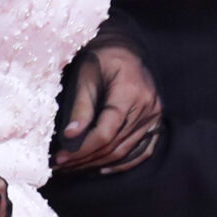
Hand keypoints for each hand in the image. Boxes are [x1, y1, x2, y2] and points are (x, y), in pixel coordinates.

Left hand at [52, 38, 162, 174]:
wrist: (125, 48)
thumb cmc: (101, 58)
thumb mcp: (85, 76)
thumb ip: (81, 107)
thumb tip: (69, 136)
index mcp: (129, 92)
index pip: (106, 132)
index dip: (82, 148)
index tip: (60, 157)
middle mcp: (147, 107)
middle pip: (115, 145)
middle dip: (85, 159)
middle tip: (61, 165)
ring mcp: (155, 116)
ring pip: (126, 151)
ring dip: (99, 163)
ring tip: (74, 168)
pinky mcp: (156, 121)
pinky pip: (142, 150)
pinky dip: (123, 163)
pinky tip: (103, 169)